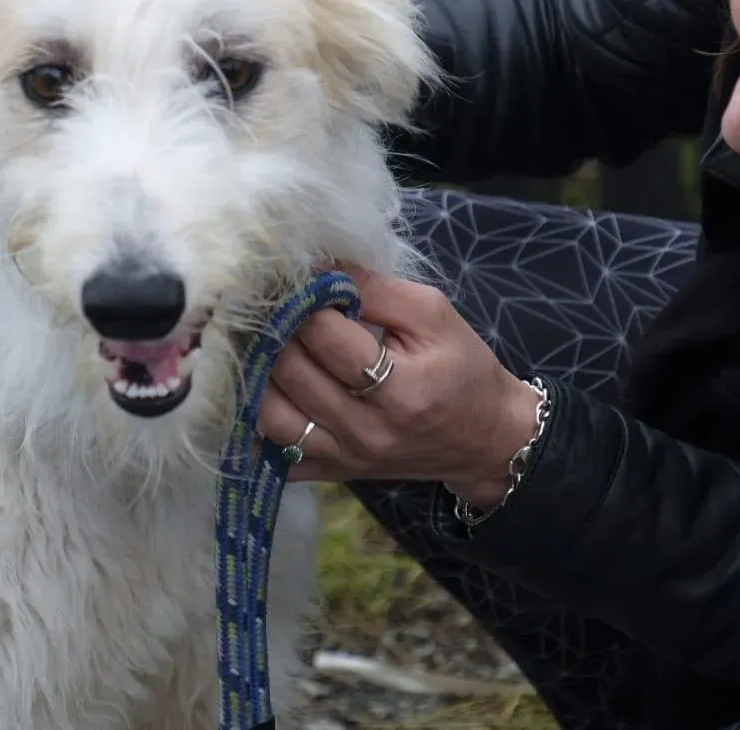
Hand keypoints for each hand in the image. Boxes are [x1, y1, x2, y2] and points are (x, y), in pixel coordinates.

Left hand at [256, 263, 544, 508]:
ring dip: (261, 373)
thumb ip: (374, 287)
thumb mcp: (434, 314)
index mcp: (401, 391)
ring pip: (269, 416)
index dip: (307, 302)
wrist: (483, 439)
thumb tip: (316, 266)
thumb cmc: (462, 369)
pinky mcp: (328, 474)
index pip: (328, 339)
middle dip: (278, 331)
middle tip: (279, 307)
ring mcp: (343, 458)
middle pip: (292, 374)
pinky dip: (256, 423)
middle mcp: (367, 431)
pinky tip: (264, 390)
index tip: (304, 282)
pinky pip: (271, 453)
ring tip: (271, 345)